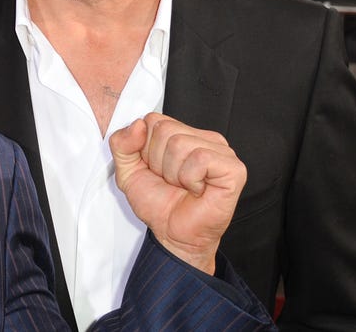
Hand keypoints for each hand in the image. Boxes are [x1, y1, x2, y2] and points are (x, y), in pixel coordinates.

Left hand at [111, 113, 245, 274]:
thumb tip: (138, 125)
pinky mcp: (233, 168)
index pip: (153, 120)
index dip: (145, 149)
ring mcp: (221, 151)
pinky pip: (200, 158)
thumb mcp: (128, 171)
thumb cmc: (159, 204)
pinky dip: (190, 179)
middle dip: (158, 162)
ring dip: (173, 173)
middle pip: (164, 129)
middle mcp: (203, 138)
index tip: (154, 169)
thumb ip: (121, 144)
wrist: (174, 236)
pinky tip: (197, 189)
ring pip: (179, 143)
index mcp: (182, 133)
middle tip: (170, 181)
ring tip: (182, 186)